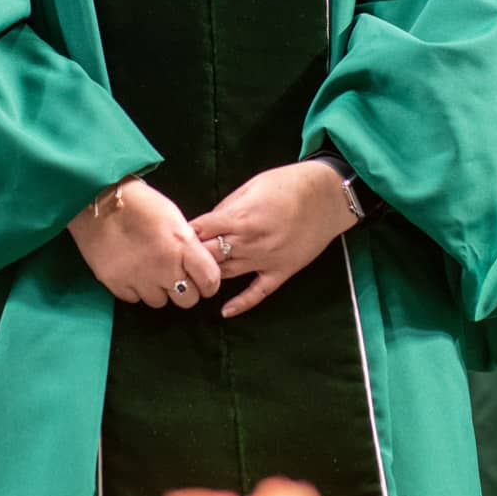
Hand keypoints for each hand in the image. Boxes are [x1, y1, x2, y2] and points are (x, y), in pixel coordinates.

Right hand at [66, 178, 221, 309]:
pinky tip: (131, 270)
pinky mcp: (117, 284)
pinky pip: (134, 299)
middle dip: (185, 290)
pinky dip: (135, 289)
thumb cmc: (138, 203)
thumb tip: (196, 264)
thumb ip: (187, 244)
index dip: (208, 283)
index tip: (202, 279)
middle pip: (188, 300)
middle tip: (175, 275)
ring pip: (160, 302)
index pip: (210, 281)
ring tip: (148, 269)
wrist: (97, 199)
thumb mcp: (173, 217)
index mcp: (182, 245)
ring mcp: (139, 278)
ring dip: (158, 290)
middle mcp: (164, 266)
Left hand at [189, 159, 357, 318]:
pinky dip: (242, 304)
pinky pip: (258, 292)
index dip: (183, 235)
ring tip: (190, 283)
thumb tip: (208, 223)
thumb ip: (227, 207)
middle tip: (174, 263)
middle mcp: (249, 241)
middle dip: (190, 258)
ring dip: (208, 277)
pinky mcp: (282, 271)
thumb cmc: (288, 184)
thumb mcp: (251, 186)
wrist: (326, 194)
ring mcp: (265, 259)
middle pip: (209, 255)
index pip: (200, 230)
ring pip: (227, 273)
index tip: (170, 239)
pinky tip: (225, 312)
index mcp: (239, 217)